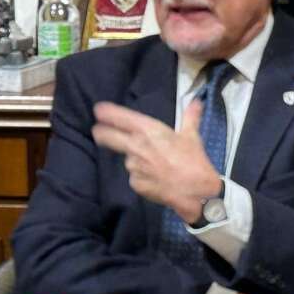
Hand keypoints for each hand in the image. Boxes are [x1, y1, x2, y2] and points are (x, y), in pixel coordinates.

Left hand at [92, 99, 220, 222]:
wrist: (195, 191)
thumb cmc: (194, 160)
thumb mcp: (192, 136)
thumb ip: (190, 117)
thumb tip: (196, 102)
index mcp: (149, 130)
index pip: (121, 118)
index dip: (107, 113)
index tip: (98, 110)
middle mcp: (136, 146)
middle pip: (108, 137)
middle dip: (101, 133)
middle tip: (97, 131)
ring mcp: (133, 166)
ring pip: (128, 159)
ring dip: (135, 160)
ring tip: (155, 165)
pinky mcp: (135, 183)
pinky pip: (135, 177)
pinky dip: (142, 176)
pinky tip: (156, 178)